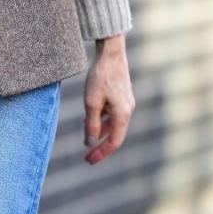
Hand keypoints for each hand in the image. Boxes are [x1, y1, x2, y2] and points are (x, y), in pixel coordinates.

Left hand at [82, 34, 134, 163]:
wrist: (111, 53)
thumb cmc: (100, 77)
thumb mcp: (91, 103)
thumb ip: (91, 124)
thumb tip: (90, 143)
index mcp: (122, 114)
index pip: (114, 142)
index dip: (101, 153)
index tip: (89, 160)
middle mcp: (127, 110)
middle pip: (114, 135)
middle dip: (100, 146)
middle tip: (87, 156)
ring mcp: (125, 103)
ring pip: (112, 124)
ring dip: (99, 132)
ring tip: (85, 137)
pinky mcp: (122, 96)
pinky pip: (112, 114)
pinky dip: (101, 120)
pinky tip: (89, 119)